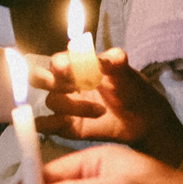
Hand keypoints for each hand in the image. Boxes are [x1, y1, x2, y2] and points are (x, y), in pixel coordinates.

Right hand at [33, 48, 182, 164]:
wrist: (143, 120)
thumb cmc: (132, 89)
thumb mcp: (126, 73)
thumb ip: (116, 62)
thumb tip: (107, 57)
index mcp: (77, 66)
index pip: (57, 61)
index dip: (60, 65)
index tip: (69, 70)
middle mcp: (65, 84)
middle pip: (39, 78)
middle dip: (48, 80)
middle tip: (71, 87)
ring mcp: (64, 105)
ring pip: (51, 101)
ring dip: (73, 106)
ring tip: (100, 110)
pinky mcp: (65, 126)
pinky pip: (45, 125)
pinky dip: (44, 124)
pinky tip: (58, 123)